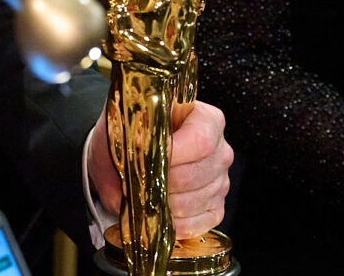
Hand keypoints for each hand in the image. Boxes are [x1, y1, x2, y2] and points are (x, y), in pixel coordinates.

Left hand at [87, 100, 232, 238]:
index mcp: (205, 119)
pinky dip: (176, 223)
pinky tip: (159, 215)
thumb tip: (136, 151)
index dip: (173, 153)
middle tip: (139, 181)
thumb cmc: (128, 136)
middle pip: (196, 173)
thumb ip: (132, 134)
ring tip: (145, 195)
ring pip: (196, 199)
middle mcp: (220, 149)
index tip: (146, 158)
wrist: (126, 156)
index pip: (200, 140)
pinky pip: (201, 221)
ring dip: (166, 203)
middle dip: (162, 182)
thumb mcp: (123, 125)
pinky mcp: (216, 206)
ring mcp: (221, 180)